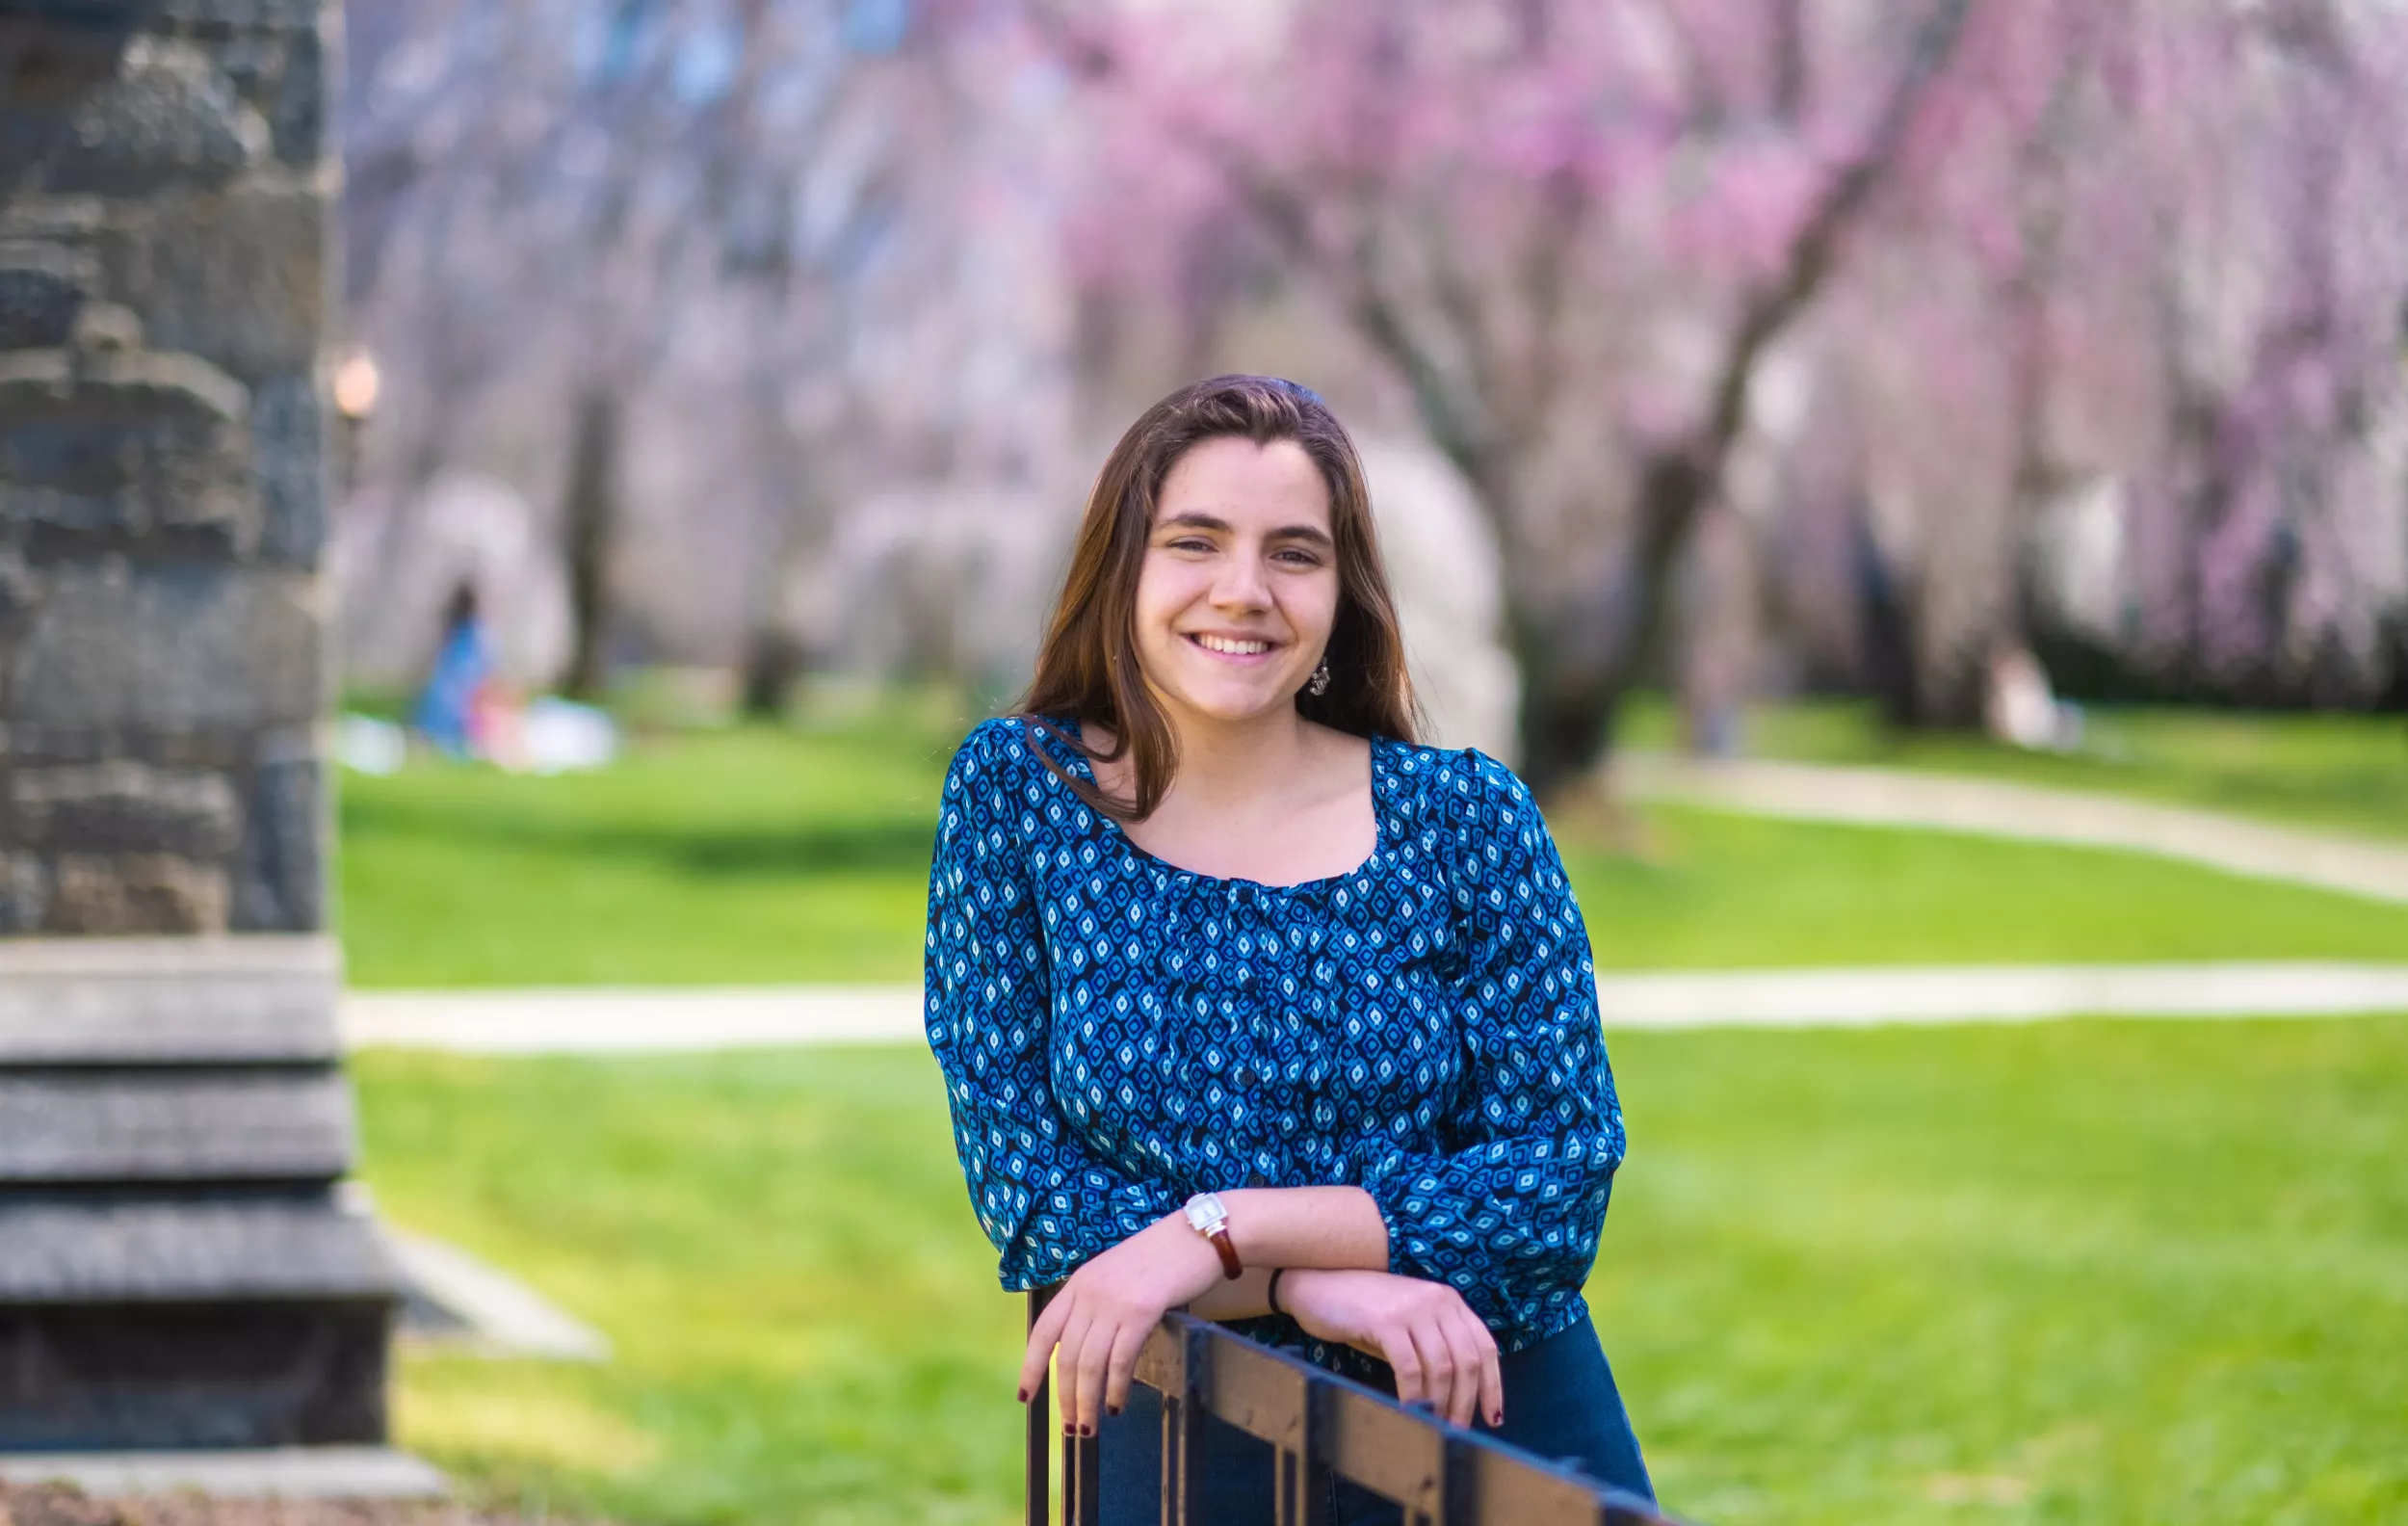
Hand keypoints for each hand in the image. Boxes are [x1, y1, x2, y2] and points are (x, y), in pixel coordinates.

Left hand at [1020, 1213, 1224, 1435]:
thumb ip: (1098, 1303)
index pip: (1043, 1331)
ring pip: (1089, 1365)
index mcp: (1079, 1282)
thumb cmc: (1162, 1255)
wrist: (1198, 1235)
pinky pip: (1120, 1361)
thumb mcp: (1116, 1273)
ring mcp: (1114, 1302)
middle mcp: (1089, 1293)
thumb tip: (1089, 1347)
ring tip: (1090, 1428)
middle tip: (1071, 1427)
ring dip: (1087, 1402)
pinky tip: (1117, 1405)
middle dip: (1064, 1397)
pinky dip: (1116, 1389)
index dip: (1031, 1367)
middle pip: (1065, 1356)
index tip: (1025, 1396)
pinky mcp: (1141, 1312)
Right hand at [1280, 1269, 1501, 1428]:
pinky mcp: (1387, 1320)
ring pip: (1441, 1367)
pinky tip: (1408, 1410)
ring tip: (1433, 1425)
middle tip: (1456, 1430)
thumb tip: (1454, 1398)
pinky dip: (1412, 1395)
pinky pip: (1409, 1368)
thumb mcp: (1407, 1323)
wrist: (1317, 1284)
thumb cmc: (1361, 1311)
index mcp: (1448, 1300)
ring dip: (1440, 1403)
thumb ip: (1432, 1347)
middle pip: (1467, 1361)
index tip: (1492, 1417)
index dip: (1492, 1386)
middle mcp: (1437, 1300)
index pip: (1484, 1346)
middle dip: (1465, 1402)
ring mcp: (1412, 1308)